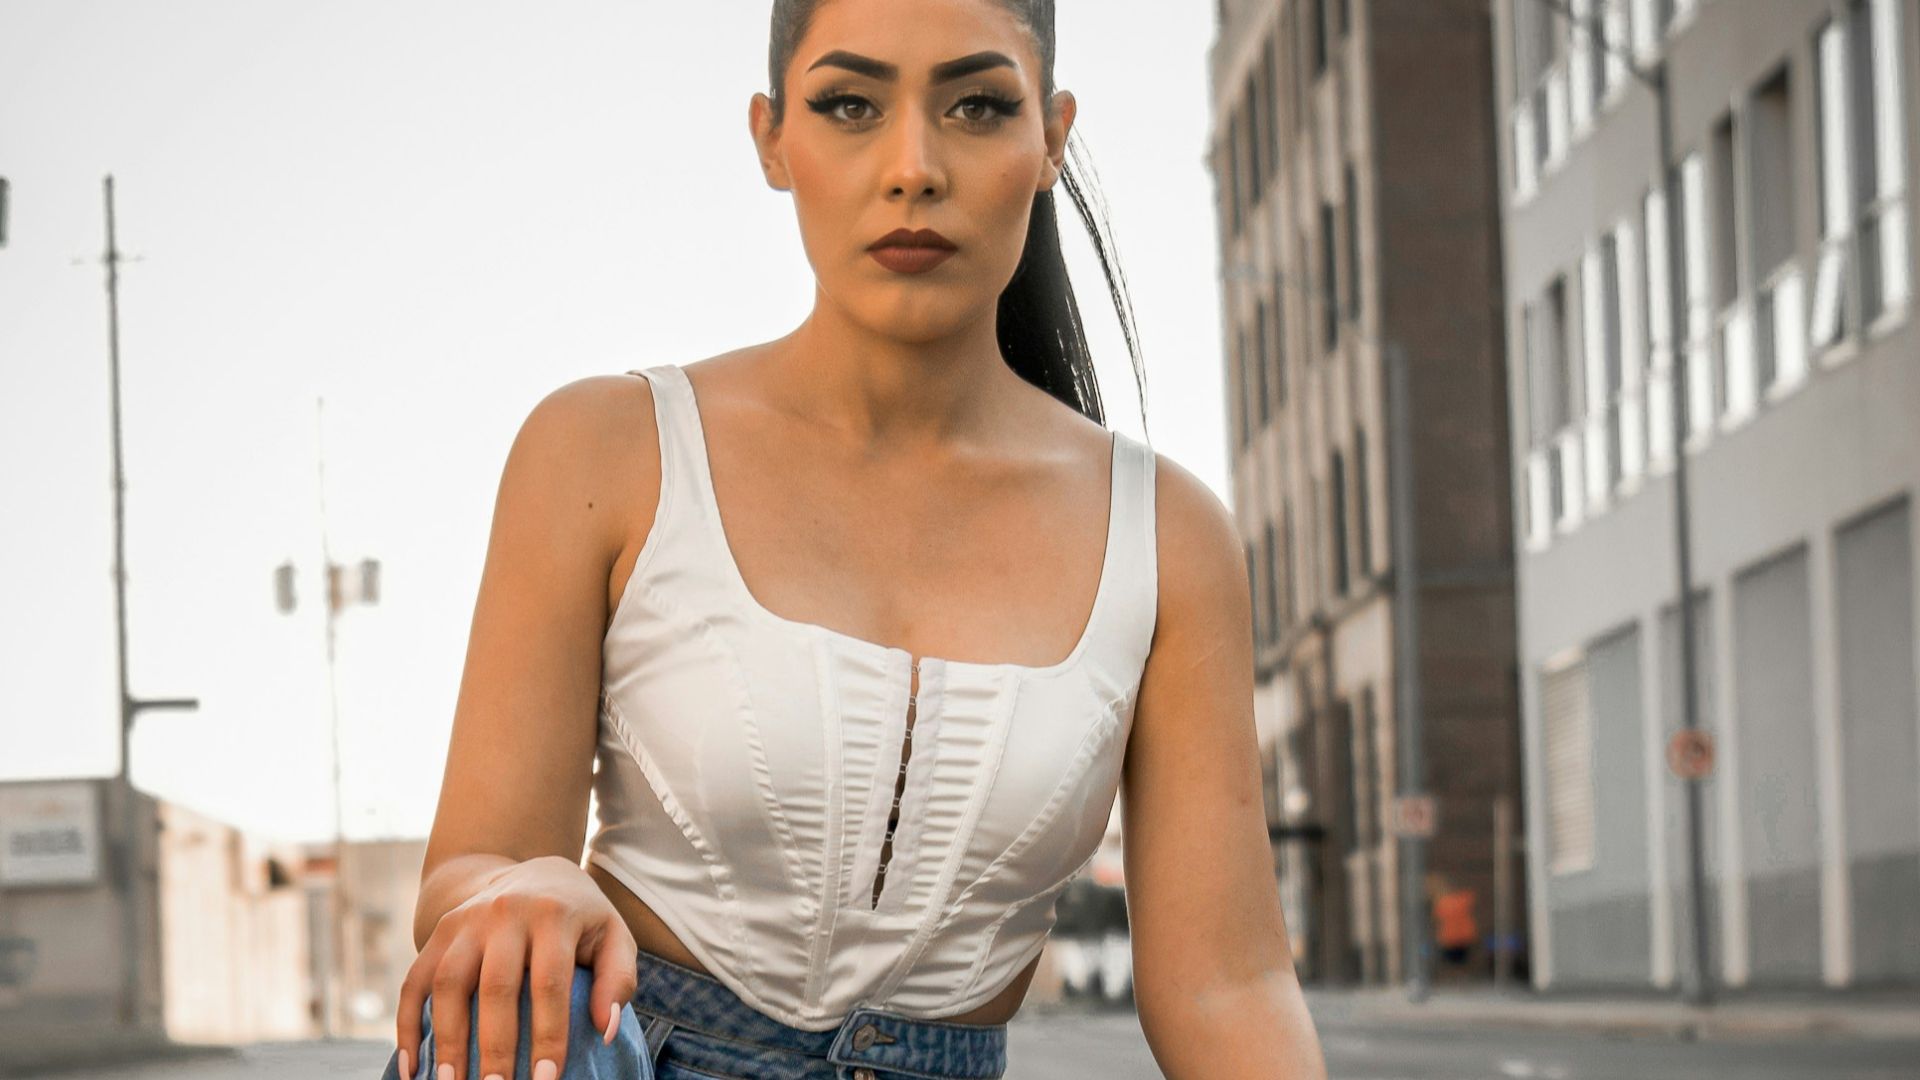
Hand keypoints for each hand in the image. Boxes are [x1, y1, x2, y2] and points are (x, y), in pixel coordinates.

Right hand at [396, 855, 637, 1079]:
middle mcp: (506, 913)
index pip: (550, 983)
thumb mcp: (613, 937)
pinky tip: (411, 1069)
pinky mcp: (439, 933)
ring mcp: (466, 921)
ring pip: (448, 983)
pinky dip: (407, 1025)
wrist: (536, 874)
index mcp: (554, 915)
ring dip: (446, 1040)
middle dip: (494, 1047)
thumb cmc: (581, 920)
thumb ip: (618, 980)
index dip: (548, 1035)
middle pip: (494, 986)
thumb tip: (607, 1031)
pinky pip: (414, 980)